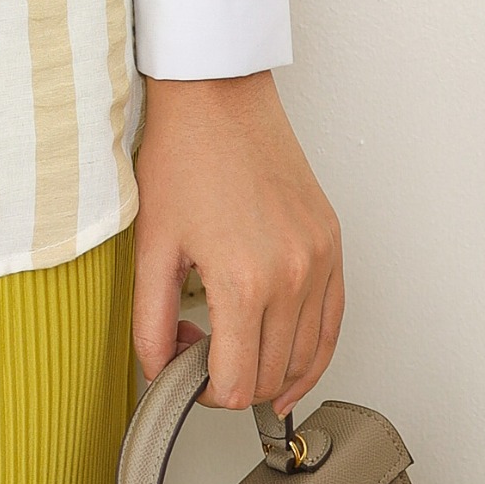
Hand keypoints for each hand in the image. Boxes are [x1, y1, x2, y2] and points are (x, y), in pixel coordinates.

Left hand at [131, 72, 343, 419]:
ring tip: (235, 351)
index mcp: (245, 280)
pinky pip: (333, 322)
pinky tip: (288, 359)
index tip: (184, 369)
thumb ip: (151, 320)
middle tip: (200, 347)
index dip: (202, 390)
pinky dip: (312, 350)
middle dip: (231, 379)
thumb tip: (158, 369)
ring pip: (306, 358)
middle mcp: (292, 274)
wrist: (216, 92)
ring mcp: (319, 259)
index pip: (234, 385)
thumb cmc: (184, 151)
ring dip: (270, 369)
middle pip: (270, 377)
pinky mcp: (332, 243)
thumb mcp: (151, 243)